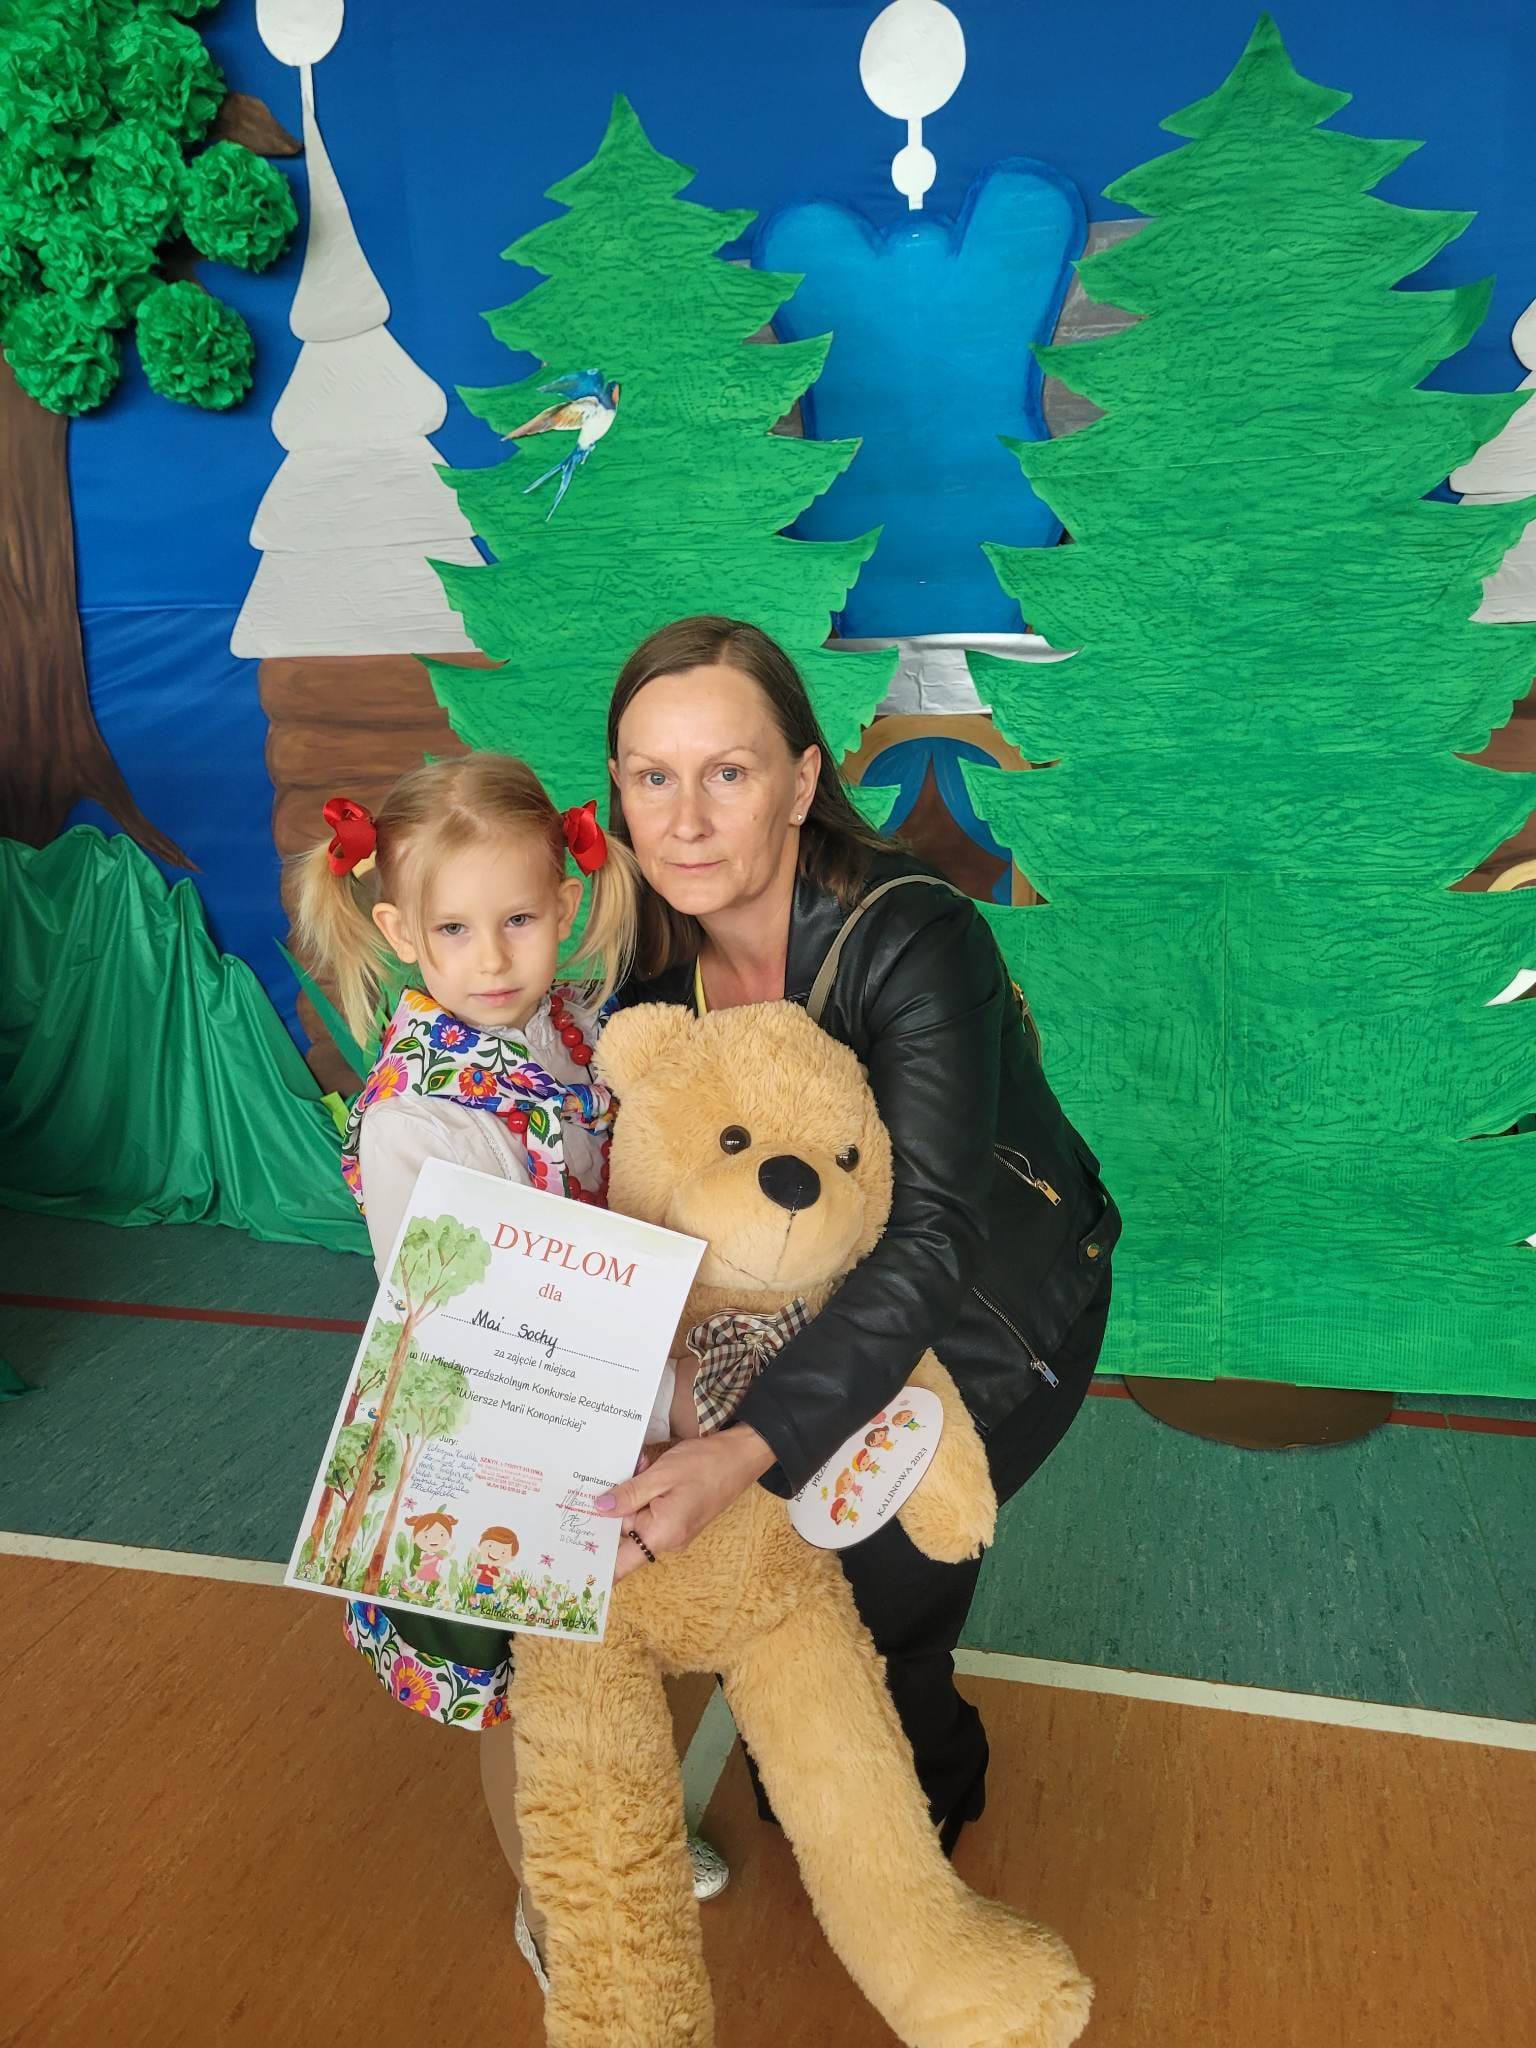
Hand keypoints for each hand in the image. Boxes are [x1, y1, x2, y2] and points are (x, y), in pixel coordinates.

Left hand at [595, 1427, 774, 1578]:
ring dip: (629, 1495)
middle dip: (612, 1508)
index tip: (569, 1563)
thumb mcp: (661, 1474)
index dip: (595, 1565)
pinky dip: (642, 1494)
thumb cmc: (705, 1464)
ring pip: (636, 1519)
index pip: (620, 1563)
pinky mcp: (678, 1518)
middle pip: (623, 1535)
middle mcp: (667, 1540)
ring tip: (637, 1466)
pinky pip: (649, 1512)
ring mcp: (674, 1531)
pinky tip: (643, 1469)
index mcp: (662, 1535)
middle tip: (600, 1481)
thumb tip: (598, 1509)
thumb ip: (628, 1494)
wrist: (742, 1455)